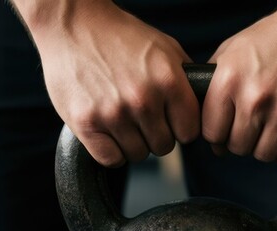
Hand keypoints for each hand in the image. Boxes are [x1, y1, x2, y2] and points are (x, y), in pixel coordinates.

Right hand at [12, 1, 199, 166]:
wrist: (73, 25)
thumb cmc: (119, 36)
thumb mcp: (165, 48)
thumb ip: (186, 78)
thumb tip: (202, 107)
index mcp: (168, 80)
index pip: (190, 131)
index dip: (180, 127)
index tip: (169, 121)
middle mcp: (143, 99)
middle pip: (164, 146)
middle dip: (155, 135)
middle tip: (141, 118)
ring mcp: (113, 113)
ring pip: (137, 154)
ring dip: (132, 143)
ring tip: (122, 120)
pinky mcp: (86, 123)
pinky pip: (110, 159)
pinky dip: (110, 150)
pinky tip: (107, 132)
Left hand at [202, 0, 276, 166]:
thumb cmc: (276, 37)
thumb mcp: (232, 51)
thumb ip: (212, 87)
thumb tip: (207, 130)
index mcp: (229, 80)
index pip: (212, 133)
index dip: (219, 133)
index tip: (229, 127)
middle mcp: (255, 97)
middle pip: (237, 147)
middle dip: (244, 139)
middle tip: (256, 123)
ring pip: (264, 155)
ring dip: (267, 145)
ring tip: (275, 124)